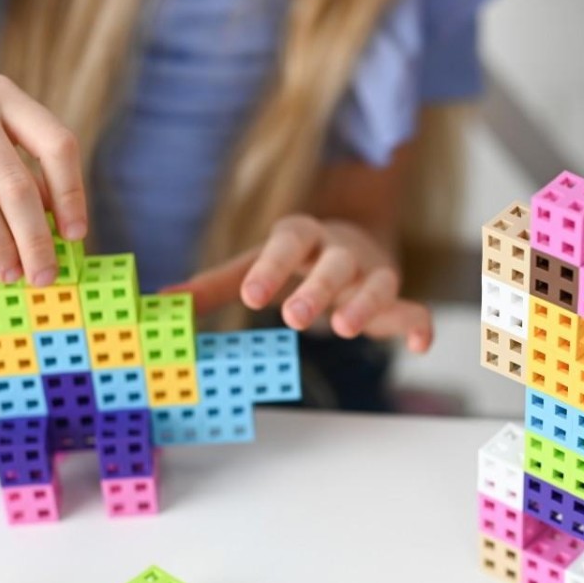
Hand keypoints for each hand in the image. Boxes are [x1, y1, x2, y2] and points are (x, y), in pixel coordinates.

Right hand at [0, 33, 84, 284]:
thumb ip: (10, 152)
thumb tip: (50, 216)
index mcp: (0, 92)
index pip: (57, 145)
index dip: (72, 195)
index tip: (75, 234)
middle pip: (17, 185)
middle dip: (36, 240)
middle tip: (45, 275)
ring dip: (0, 249)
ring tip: (11, 275)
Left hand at [171, 215, 432, 352]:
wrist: (355, 242)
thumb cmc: (295, 261)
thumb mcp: (256, 266)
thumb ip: (216, 285)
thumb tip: (163, 301)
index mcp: (302, 235)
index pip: (287, 242)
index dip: (271, 268)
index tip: (251, 297)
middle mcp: (341, 250)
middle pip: (335, 262)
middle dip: (317, 289)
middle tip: (293, 318)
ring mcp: (373, 273)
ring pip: (378, 283)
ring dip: (364, 305)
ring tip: (345, 330)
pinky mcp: (396, 299)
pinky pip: (415, 308)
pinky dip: (420, 325)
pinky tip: (418, 346)